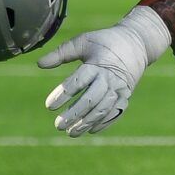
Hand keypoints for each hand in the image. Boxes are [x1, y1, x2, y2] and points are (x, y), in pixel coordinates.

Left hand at [37, 4, 170, 136]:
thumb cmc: (104, 42)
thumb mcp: (83, 42)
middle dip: (74, 114)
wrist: (136, 43)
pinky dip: (103, 123)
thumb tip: (39, 64)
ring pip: (103, 109)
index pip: (78, 81)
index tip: (49, 106)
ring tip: (70, 133)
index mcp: (98, 64)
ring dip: (87, 122)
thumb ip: (61, 53)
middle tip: (58, 125)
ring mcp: (119, 89)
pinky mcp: (126, 96)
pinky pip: (115, 113)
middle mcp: (110, 78)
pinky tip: (90, 130)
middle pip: (91, 99)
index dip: (63, 94)